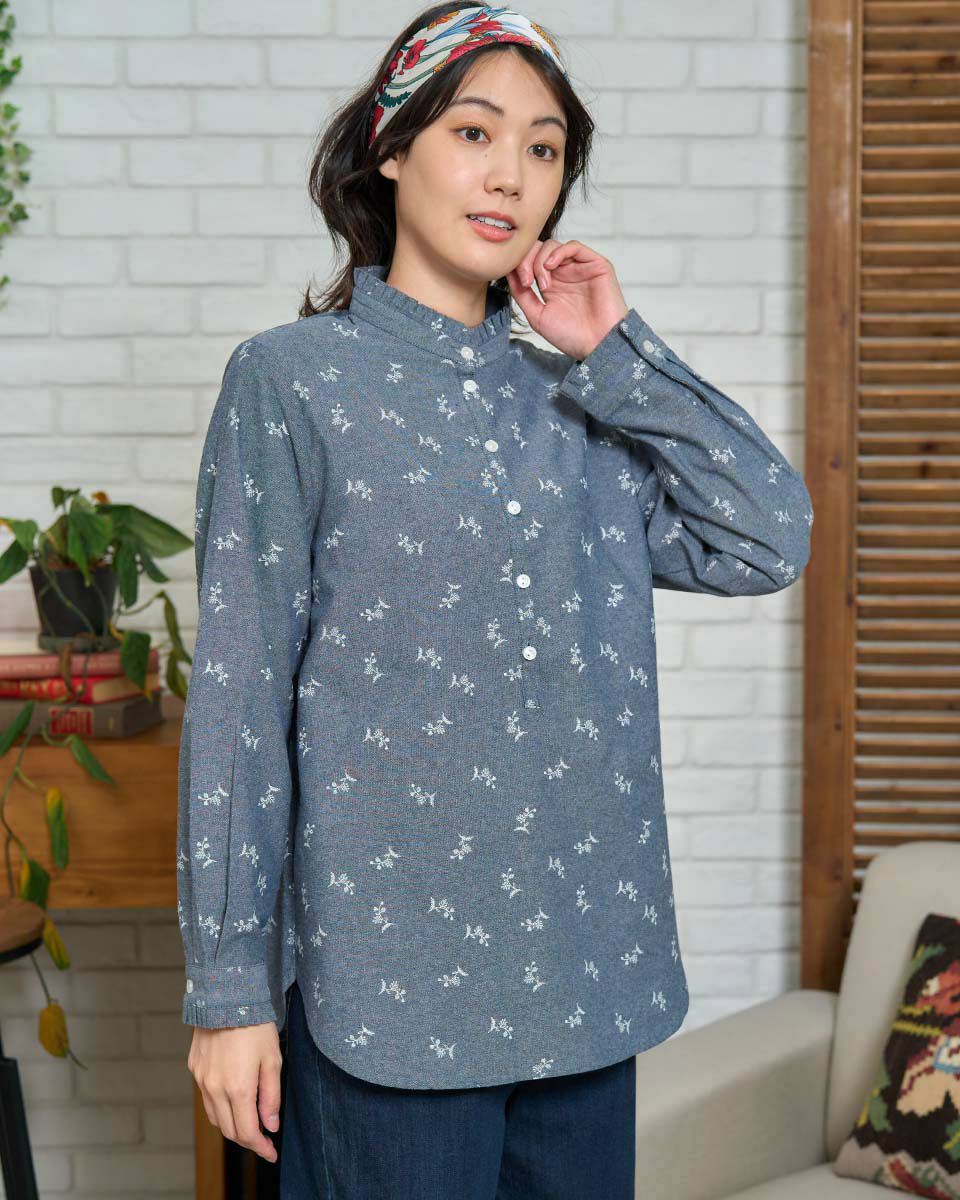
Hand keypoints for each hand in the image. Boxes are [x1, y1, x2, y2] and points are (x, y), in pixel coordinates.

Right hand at [188, 1023, 281, 1163]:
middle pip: (229, 1130)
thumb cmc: (255, 1025)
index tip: (271, 1152)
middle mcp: (214, 1088)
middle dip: (247, 1139)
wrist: (226, 996)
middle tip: (264, 1138)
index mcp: (237, 1088)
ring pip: (215, 1117)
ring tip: (250, 1120)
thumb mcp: (272, 1059)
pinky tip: (232, 1099)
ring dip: (232, 1124)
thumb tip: (270, 1125)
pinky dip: (220, 1107)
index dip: (260, 1147)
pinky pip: (206, 1098)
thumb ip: (271, 1096)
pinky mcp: (195, 1069)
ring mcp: (201, 1079)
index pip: (246, 1133)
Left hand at [506, 239, 628, 360]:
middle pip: (538, 250)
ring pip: (553, 246)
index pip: (529, 262)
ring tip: (542, 283)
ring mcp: (579, 268)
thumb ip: (522, 295)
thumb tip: (507, 274)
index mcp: (551, 284)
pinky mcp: (595, 264)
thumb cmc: (571, 337)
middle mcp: (564, 274)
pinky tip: (551, 266)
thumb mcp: (538, 316)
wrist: (598, 345)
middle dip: (526, 260)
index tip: (520, 283)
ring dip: (541, 259)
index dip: (519, 266)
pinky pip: (573, 246)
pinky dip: (558, 251)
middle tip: (526, 280)